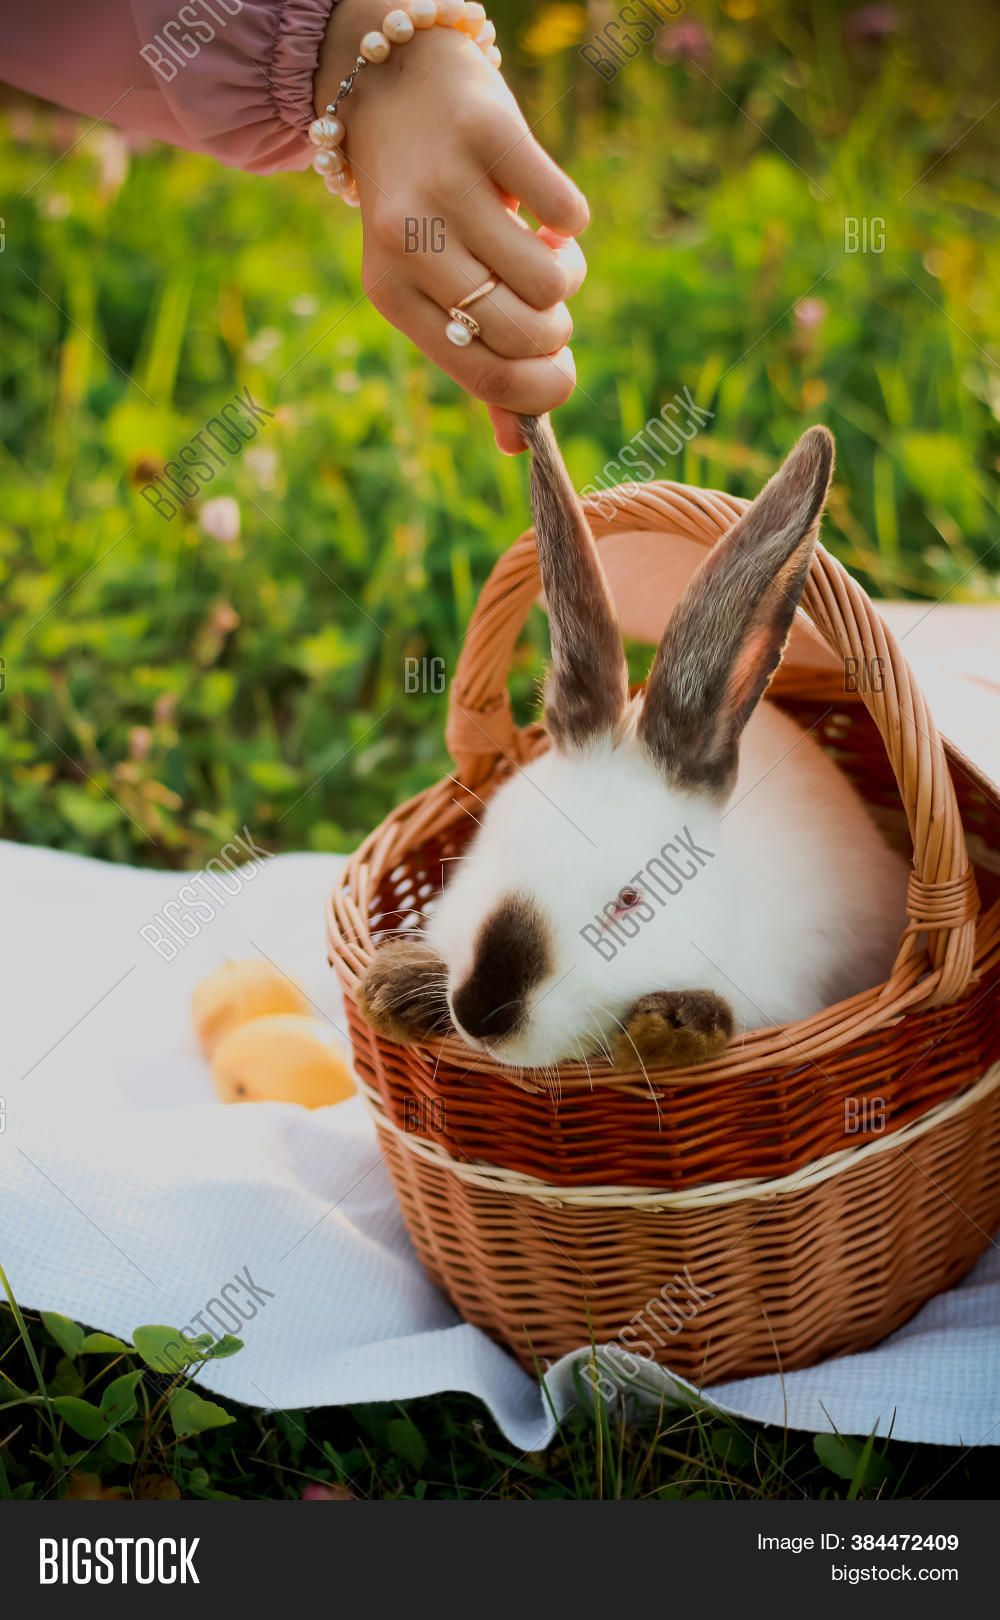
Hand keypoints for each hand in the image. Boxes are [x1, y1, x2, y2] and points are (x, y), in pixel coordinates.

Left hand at [314, 0, 588, 451]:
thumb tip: (518, 446)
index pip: (486, 378)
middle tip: (546, 301)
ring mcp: (447, 185)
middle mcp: (409, 243)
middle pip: (526, 334)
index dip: (543, 389)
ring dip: (567, 273)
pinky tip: (544, 207)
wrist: (392, 83)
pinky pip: (568, 213)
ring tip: (543, 247)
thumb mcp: (428, 283)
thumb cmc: (422, 205)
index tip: (561, 371)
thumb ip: (473, 361)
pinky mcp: (489, 132)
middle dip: (558, 331)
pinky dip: (571, 221)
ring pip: (552, 280)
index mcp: (390, 295)